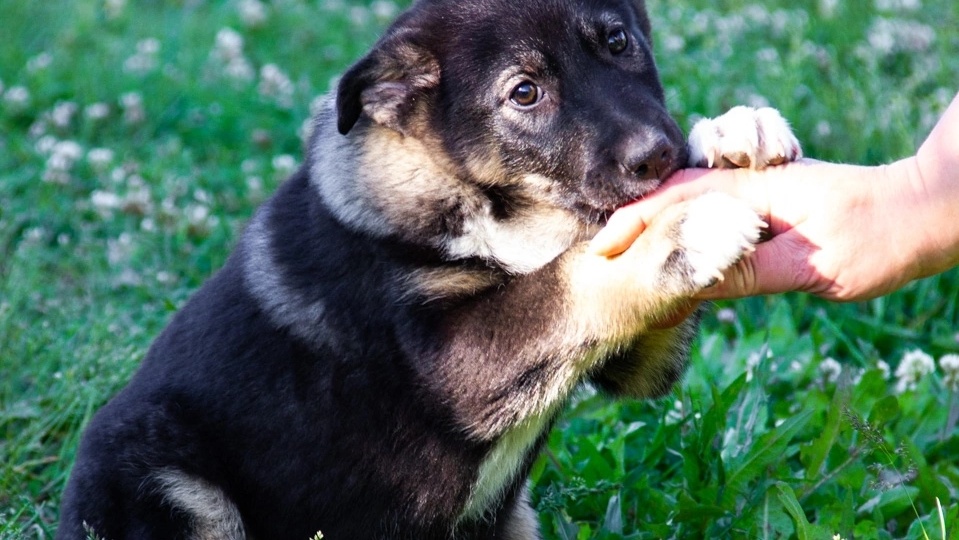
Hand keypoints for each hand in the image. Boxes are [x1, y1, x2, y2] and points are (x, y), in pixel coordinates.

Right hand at [590, 158, 935, 301]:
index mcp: (753, 193)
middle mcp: (749, 188)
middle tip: (602, 258)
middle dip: (635, 225)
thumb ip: (749, 271)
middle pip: (675, 199)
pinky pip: (714, 217)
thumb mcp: (810, 265)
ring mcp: (757, 196)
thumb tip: (692, 280)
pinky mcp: (767, 210)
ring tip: (626, 258)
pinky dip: (685, 232)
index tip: (602, 251)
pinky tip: (676, 254)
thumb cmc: (874, 240)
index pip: (676, 201)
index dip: (635, 226)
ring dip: (656, 229)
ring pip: (692, 207)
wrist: (919, 214)